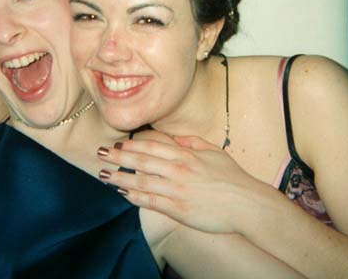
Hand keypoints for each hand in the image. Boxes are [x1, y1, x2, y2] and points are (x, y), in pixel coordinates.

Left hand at [97, 133, 266, 234]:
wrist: (247, 203)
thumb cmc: (233, 178)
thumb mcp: (214, 152)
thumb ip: (192, 143)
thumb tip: (175, 139)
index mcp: (186, 155)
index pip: (152, 147)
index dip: (131, 145)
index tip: (117, 144)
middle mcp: (178, 170)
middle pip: (141, 161)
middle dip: (118, 157)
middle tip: (100, 154)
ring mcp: (176, 190)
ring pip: (141, 181)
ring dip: (120, 177)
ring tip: (104, 175)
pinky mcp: (178, 209)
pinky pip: (151, 201)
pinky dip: (134, 197)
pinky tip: (123, 194)